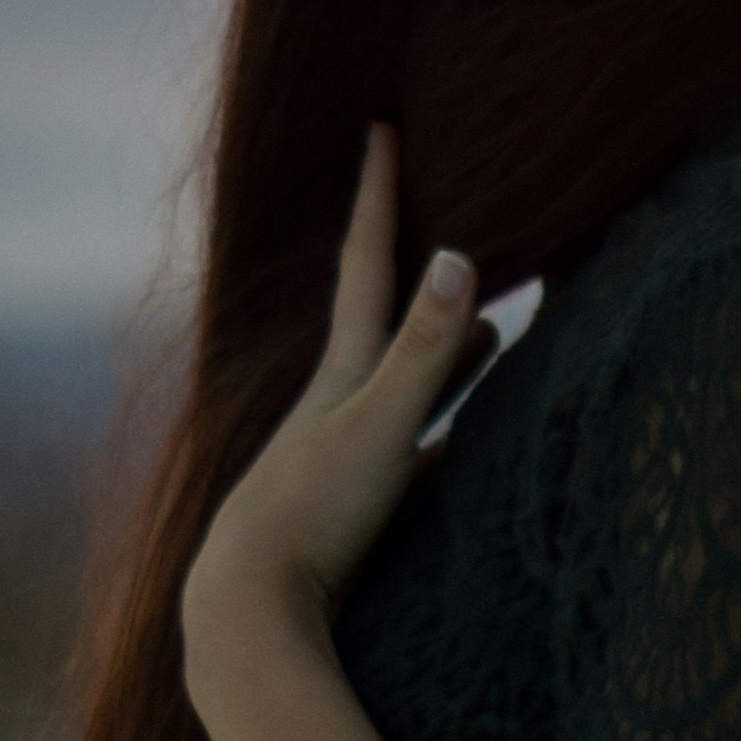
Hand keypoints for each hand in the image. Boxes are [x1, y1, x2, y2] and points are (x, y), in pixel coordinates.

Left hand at [186, 123, 487, 685]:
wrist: (247, 612)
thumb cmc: (311, 516)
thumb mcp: (377, 425)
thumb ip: (423, 351)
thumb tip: (456, 255)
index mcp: (342, 376)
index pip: (368, 266)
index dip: (377, 196)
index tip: (379, 129)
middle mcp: (339, 407)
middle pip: (392, 323)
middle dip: (424, 270)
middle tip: (452, 216)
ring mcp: (345, 459)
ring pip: (407, 392)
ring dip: (447, 357)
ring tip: (492, 332)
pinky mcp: (356, 513)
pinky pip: (418, 459)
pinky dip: (449, 439)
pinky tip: (467, 451)